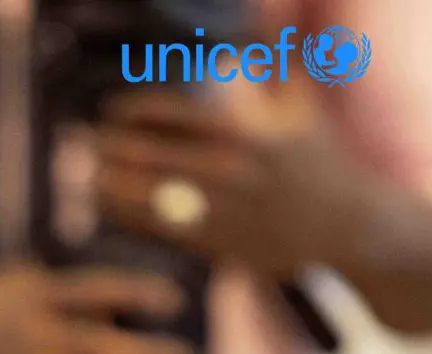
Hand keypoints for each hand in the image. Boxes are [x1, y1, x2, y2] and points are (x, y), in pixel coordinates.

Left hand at [97, 91, 365, 280]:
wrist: (349, 226)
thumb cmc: (322, 164)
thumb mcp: (301, 109)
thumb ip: (275, 67)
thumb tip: (263, 26)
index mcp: (248, 136)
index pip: (179, 118)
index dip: (137, 113)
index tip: (110, 111)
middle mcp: (235, 176)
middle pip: (157, 160)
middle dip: (114, 151)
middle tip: (82, 146)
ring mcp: (228, 215)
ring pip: (156, 201)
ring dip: (114, 190)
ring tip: (85, 180)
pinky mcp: (224, 248)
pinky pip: (167, 234)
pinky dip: (134, 221)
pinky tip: (109, 212)